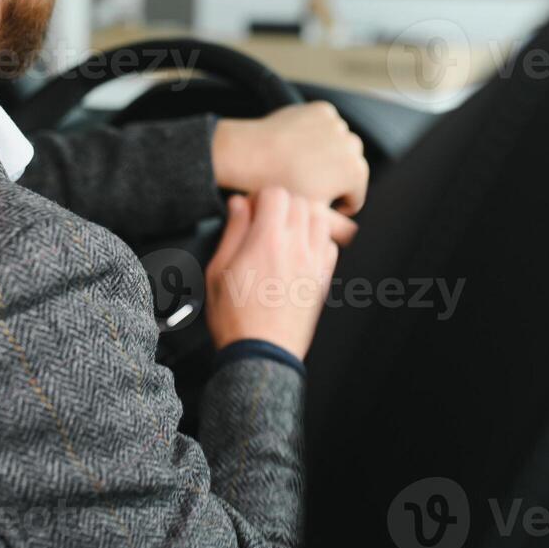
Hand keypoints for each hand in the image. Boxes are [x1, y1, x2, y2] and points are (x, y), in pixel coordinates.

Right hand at [204, 188, 341, 358]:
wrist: (261, 353)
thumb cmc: (235, 318)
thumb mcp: (218, 271)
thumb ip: (232, 232)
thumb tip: (239, 204)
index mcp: (267, 240)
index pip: (276, 194)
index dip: (260, 198)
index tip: (251, 212)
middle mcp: (296, 247)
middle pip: (299, 202)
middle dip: (280, 205)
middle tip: (265, 222)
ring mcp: (314, 263)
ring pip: (319, 219)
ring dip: (302, 219)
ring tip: (285, 233)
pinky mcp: (323, 279)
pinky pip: (330, 245)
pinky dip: (317, 240)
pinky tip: (300, 251)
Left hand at [212, 102, 369, 219]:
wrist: (251, 154)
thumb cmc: (280, 187)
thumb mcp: (311, 214)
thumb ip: (340, 227)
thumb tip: (353, 233)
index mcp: (356, 172)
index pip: (355, 195)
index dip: (337, 206)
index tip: (319, 205)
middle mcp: (352, 146)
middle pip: (349, 167)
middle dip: (335, 177)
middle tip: (308, 184)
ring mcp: (337, 126)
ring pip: (339, 144)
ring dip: (328, 153)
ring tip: (301, 164)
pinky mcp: (322, 110)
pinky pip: (326, 125)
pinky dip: (317, 133)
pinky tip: (298, 145)